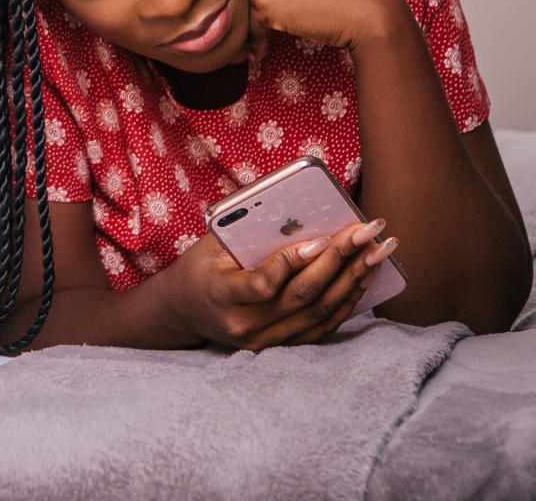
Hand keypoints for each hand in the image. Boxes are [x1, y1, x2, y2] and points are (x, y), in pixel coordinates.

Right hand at [157, 221, 396, 349]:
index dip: (294, 262)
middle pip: (302, 296)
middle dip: (340, 260)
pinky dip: (347, 301)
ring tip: (378, 251)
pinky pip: (322, 326)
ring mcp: (265, 340)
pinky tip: (365, 277)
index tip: (322, 239)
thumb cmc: (200, 268)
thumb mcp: (212, 245)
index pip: (263, 284)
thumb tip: (302, 215)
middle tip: (367, 232)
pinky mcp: (281, 346)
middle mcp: (245, 324)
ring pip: (319, 313)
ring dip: (354, 280)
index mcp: (221, 295)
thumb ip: (249, 234)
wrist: (185, 311)